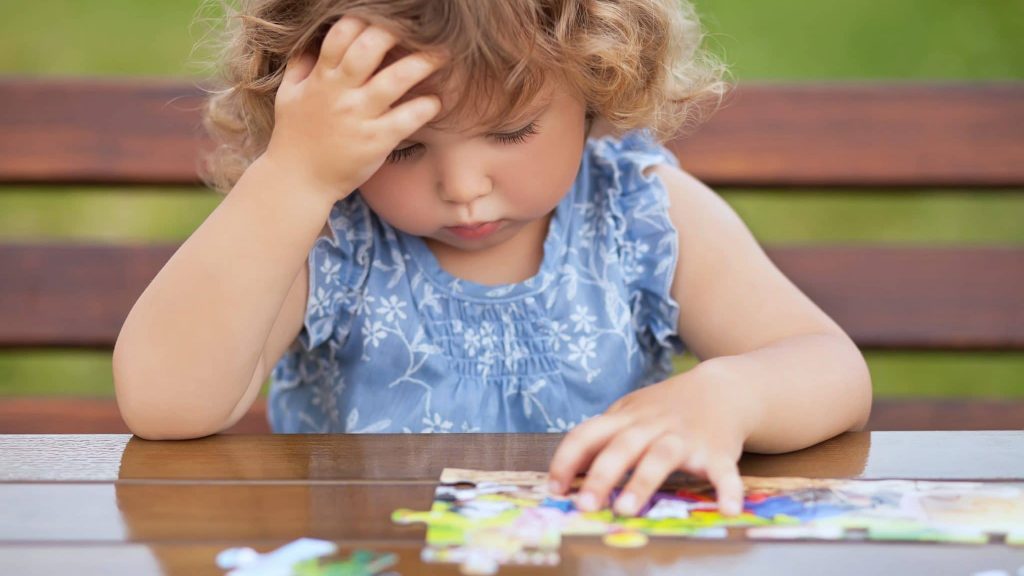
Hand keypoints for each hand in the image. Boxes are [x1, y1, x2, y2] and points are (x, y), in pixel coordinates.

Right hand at [264, 16, 445, 200]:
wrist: (297, 182)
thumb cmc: (294, 137)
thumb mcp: (288, 96)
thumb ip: (301, 66)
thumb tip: (313, 42)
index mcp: (320, 78)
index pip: (342, 35)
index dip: (364, 20)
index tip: (385, 18)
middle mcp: (339, 94)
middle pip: (369, 49)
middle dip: (395, 33)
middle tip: (420, 29)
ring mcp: (358, 118)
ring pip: (393, 81)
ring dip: (421, 64)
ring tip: (442, 55)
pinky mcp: (375, 142)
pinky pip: (405, 119)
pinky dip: (424, 107)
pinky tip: (435, 100)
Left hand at [547, 363, 755, 516]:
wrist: (721, 389)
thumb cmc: (666, 408)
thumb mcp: (629, 413)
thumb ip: (601, 438)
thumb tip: (566, 471)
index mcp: (626, 418)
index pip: (588, 434)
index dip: (567, 460)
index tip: (554, 488)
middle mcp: (652, 426)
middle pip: (622, 447)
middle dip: (601, 476)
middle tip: (584, 506)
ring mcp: (685, 438)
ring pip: (660, 457)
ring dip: (642, 483)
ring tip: (626, 510)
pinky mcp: (717, 452)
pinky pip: (723, 471)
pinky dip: (728, 489)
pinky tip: (728, 509)